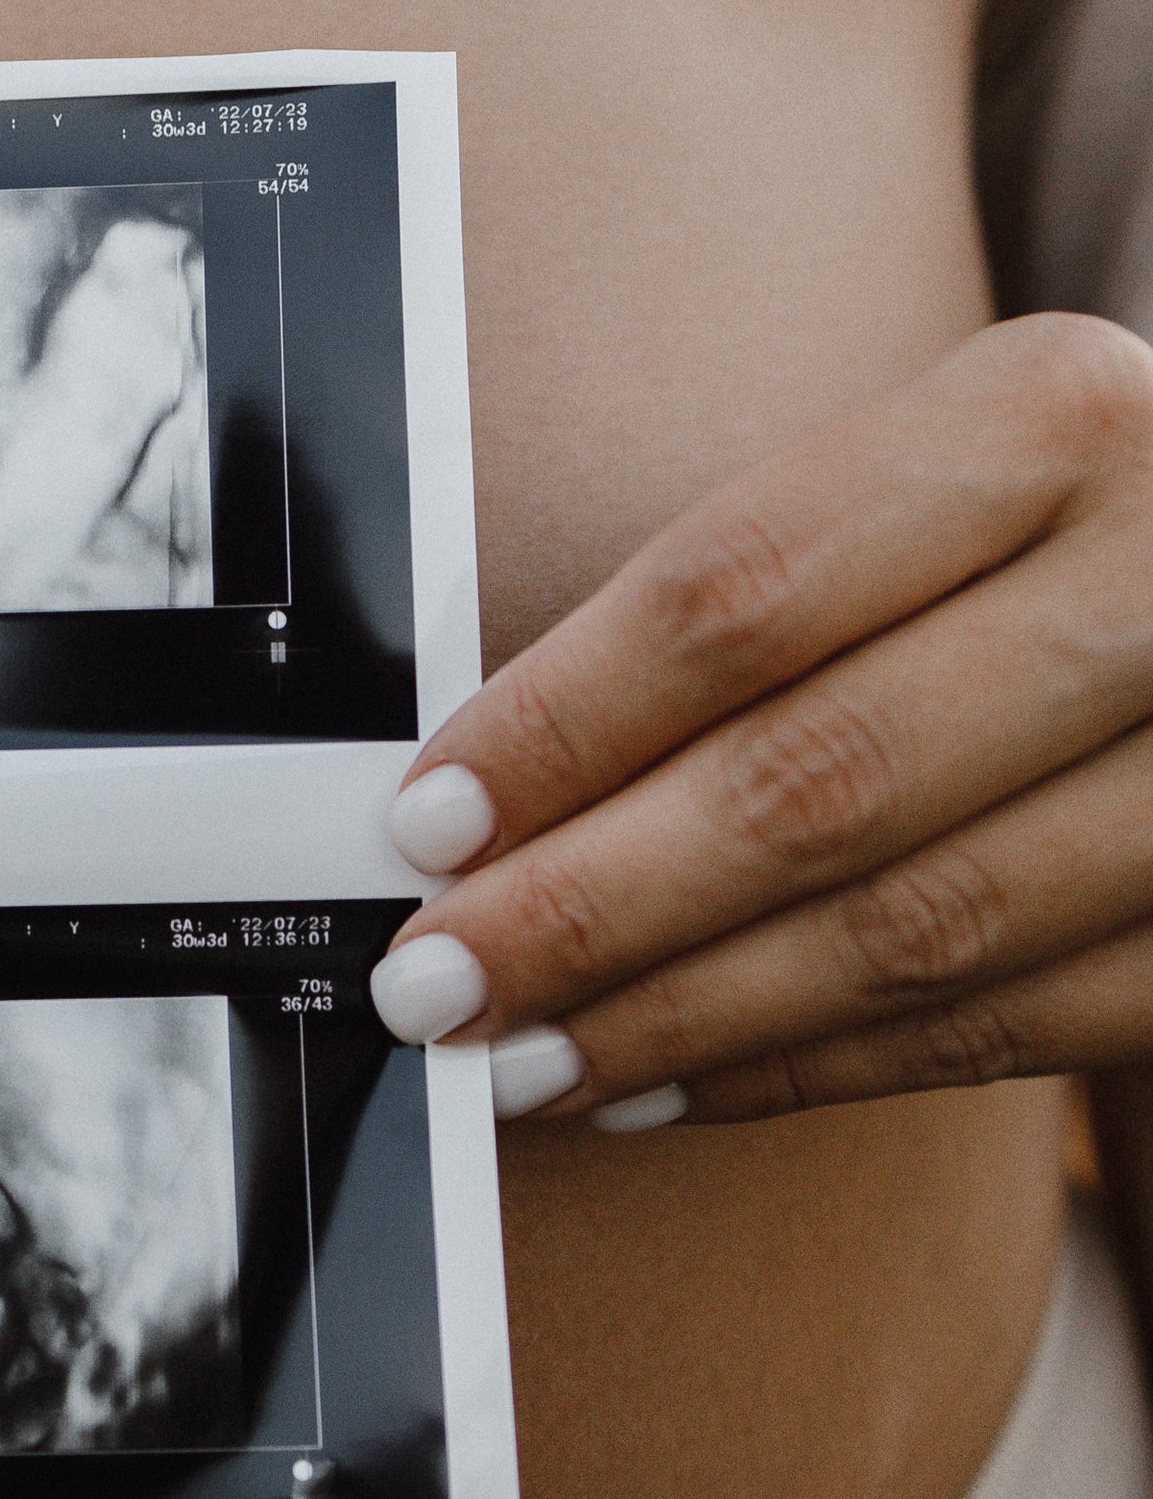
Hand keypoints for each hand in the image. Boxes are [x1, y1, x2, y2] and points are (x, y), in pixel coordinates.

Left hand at [369, 314, 1152, 1126]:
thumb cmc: (1070, 529)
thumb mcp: (954, 471)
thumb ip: (761, 597)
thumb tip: (494, 787)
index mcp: (1057, 417)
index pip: (748, 591)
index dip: (565, 725)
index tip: (427, 824)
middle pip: (821, 777)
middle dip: (591, 905)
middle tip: (434, 982)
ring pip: (917, 928)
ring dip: (686, 1015)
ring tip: (526, 1059)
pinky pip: (1012, 1027)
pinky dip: (819, 1066)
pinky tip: (679, 1081)